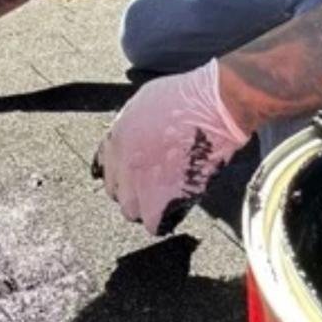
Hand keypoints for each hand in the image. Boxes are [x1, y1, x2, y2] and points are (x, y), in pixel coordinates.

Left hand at [92, 60, 249, 234]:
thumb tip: (132, 139)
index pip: (103, 169)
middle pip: (118, 193)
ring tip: (167, 198)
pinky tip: (176, 207)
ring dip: (148, 208)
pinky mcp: (163, 198)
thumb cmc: (190, 97)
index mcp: (117, 137)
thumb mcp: (147, 101)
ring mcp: (142, 183)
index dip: (122, 173)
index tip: (132, 176)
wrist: (217, 107)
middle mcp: (124, 162)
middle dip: (134, 191)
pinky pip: (154, 224)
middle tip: (154, 186)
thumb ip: (132, 125)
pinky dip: (165, 219)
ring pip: (132, 212)